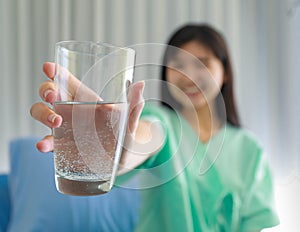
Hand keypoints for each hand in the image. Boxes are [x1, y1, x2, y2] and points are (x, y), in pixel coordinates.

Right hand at [30, 62, 144, 152]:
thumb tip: (140, 84)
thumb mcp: (129, 121)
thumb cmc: (123, 135)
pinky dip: (44, 143)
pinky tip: (44, 146)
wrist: (120, 160)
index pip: (66, 80)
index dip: (56, 71)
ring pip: (41, 113)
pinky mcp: (61, 146)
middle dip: (46, 89)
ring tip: (56, 122)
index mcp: (85, 99)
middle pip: (49, 92)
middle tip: (54, 96)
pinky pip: (48, 142)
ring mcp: (63, 128)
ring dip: (43, 114)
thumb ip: (134, 105)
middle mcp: (70, 111)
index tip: (49, 67)